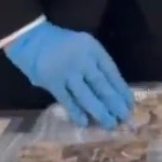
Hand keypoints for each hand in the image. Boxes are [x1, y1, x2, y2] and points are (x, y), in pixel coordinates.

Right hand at [5, 22, 131, 128]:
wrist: (30, 37)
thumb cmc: (62, 44)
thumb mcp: (85, 46)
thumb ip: (96, 65)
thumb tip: (113, 93)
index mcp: (93, 49)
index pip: (112, 73)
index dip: (122, 90)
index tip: (131, 105)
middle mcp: (82, 60)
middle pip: (102, 86)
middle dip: (115, 104)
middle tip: (125, 119)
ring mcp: (66, 71)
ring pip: (87, 96)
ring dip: (100, 112)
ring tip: (109, 124)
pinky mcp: (51, 81)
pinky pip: (67, 100)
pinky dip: (76, 112)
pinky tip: (85, 122)